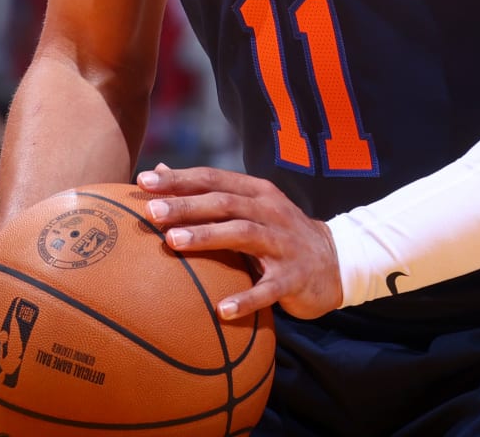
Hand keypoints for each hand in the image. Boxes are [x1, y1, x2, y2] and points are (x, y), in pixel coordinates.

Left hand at [138, 164, 341, 319]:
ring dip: (207, 237)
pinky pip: (268, 289)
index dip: (179, 179)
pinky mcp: (294, 278)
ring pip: (243, 234)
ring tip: (173, 242)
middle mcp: (270, 212)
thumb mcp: (250, 206)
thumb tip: (158, 170)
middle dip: (186, 206)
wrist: (335, 261)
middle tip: (152, 212)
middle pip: (224, 203)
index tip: (144, 181)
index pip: (213, 179)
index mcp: (257, 192)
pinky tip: (221, 310)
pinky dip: (246, 298)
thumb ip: (208, 191)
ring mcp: (284, 244)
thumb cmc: (278, 232)